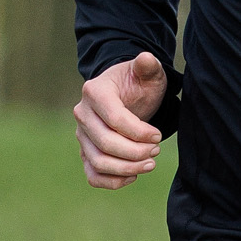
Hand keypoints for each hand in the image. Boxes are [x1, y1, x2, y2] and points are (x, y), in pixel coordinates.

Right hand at [74, 53, 165, 189]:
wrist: (126, 97)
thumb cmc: (138, 85)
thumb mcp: (147, 73)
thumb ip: (148, 66)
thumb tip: (147, 59)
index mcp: (95, 91)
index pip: (115, 119)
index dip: (139, 132)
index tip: (158, 135)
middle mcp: (82, 114)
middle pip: (105, 143)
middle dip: (135, 152)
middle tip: (156, 150)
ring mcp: (82, 135)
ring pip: (98, 162)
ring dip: (127, 169)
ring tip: (150, 164)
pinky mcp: (86, 152)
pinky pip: (93, 175)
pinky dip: (113, 181)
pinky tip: (134, 175)